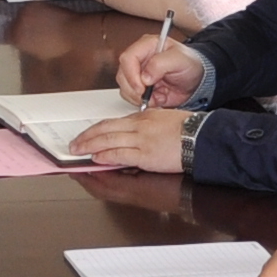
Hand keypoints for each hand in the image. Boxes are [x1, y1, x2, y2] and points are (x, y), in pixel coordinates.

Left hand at [70, 106, 192, 172]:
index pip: (113, 122)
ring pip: (108, 140)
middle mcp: (139, 126)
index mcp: (144, 117)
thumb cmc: (190, 129)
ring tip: (78, 151)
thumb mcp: (166, 120)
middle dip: (87, 137)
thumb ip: (149, 125)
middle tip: (74, 144)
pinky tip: (96, 158)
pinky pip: (120, 154)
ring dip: (90, 146)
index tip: (87, 135)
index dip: (96, 130)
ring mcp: (141, 140)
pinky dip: (105, 156)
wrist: (202, 136)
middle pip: (105, 129)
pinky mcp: (146, 154)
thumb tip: (136, 133)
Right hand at [114, 37, 208, 106]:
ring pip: (125, 88)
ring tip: (157, 96)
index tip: (141, 87)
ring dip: (139, 97)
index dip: (131, 74)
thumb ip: (160, 64)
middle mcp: (139, 59)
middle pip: (122, 75)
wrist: (197, 80)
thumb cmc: (190, 64)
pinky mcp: (140, 88)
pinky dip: (144, 102)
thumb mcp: (180, 59)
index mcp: (146, 46)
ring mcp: (138, 74)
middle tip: (147, 96)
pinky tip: (158, 99)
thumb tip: (144, 77)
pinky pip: (132, 97)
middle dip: (134, 89)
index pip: (127, 58)